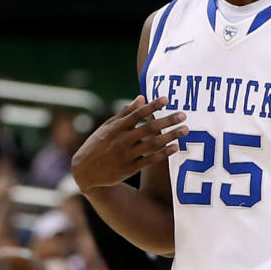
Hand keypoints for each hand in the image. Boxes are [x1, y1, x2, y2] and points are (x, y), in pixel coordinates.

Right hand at [71, 96, 187, 193]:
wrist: (85, 172)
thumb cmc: (98, 144)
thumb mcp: (108, 127)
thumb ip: (125, 113)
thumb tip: (142, 97)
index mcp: (116, 128)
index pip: (137, 114)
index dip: (152, 106)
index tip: (167, 99)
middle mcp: (122, 140)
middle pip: (149, 128)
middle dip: (167, 121)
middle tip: (184, 115)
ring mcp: (126, 155)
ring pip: (153, 144)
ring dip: (170, 136)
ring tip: (185, 130)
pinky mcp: (130, 169)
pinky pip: (150, 160)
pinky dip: (163, 153)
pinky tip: (176, 147)